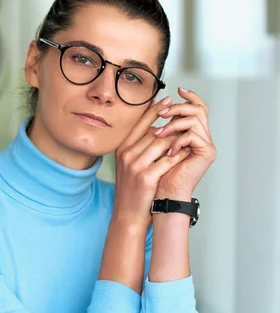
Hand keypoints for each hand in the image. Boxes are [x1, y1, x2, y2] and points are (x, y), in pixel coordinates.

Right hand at [113, 96, 192, 229]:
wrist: (128, 213)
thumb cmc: (133, 187)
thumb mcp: (130, 163)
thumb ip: (139, 146)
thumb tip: (157, 128)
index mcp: (122, 148)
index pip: (140, 122)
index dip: (156, 109)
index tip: (169, 99)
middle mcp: (127, 154)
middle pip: (154, 131)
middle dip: (173, 125)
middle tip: (187, 118)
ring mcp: (135, 165)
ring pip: (163, 143)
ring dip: (179, 139)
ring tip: (190, 135)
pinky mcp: (146, 177)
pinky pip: (168, 161)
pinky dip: (179, 155)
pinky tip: (187, 153)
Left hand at [154, 87, 216, 199]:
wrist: (162, 196)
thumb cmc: (156, 174)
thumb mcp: (154, 145)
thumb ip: (159, 127)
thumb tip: (153, 105)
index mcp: (191, 133)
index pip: (197, 107)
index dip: (189, 96)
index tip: (174, 90)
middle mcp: (202, 137)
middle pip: (198, 108)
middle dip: (177, 107)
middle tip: (161, 112)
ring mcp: (206, 145)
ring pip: (195, 119)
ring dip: (173, 123)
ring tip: (159, 134)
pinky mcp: (207, 153)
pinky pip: (193, 135)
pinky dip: (178, 140)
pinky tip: (168, 151)